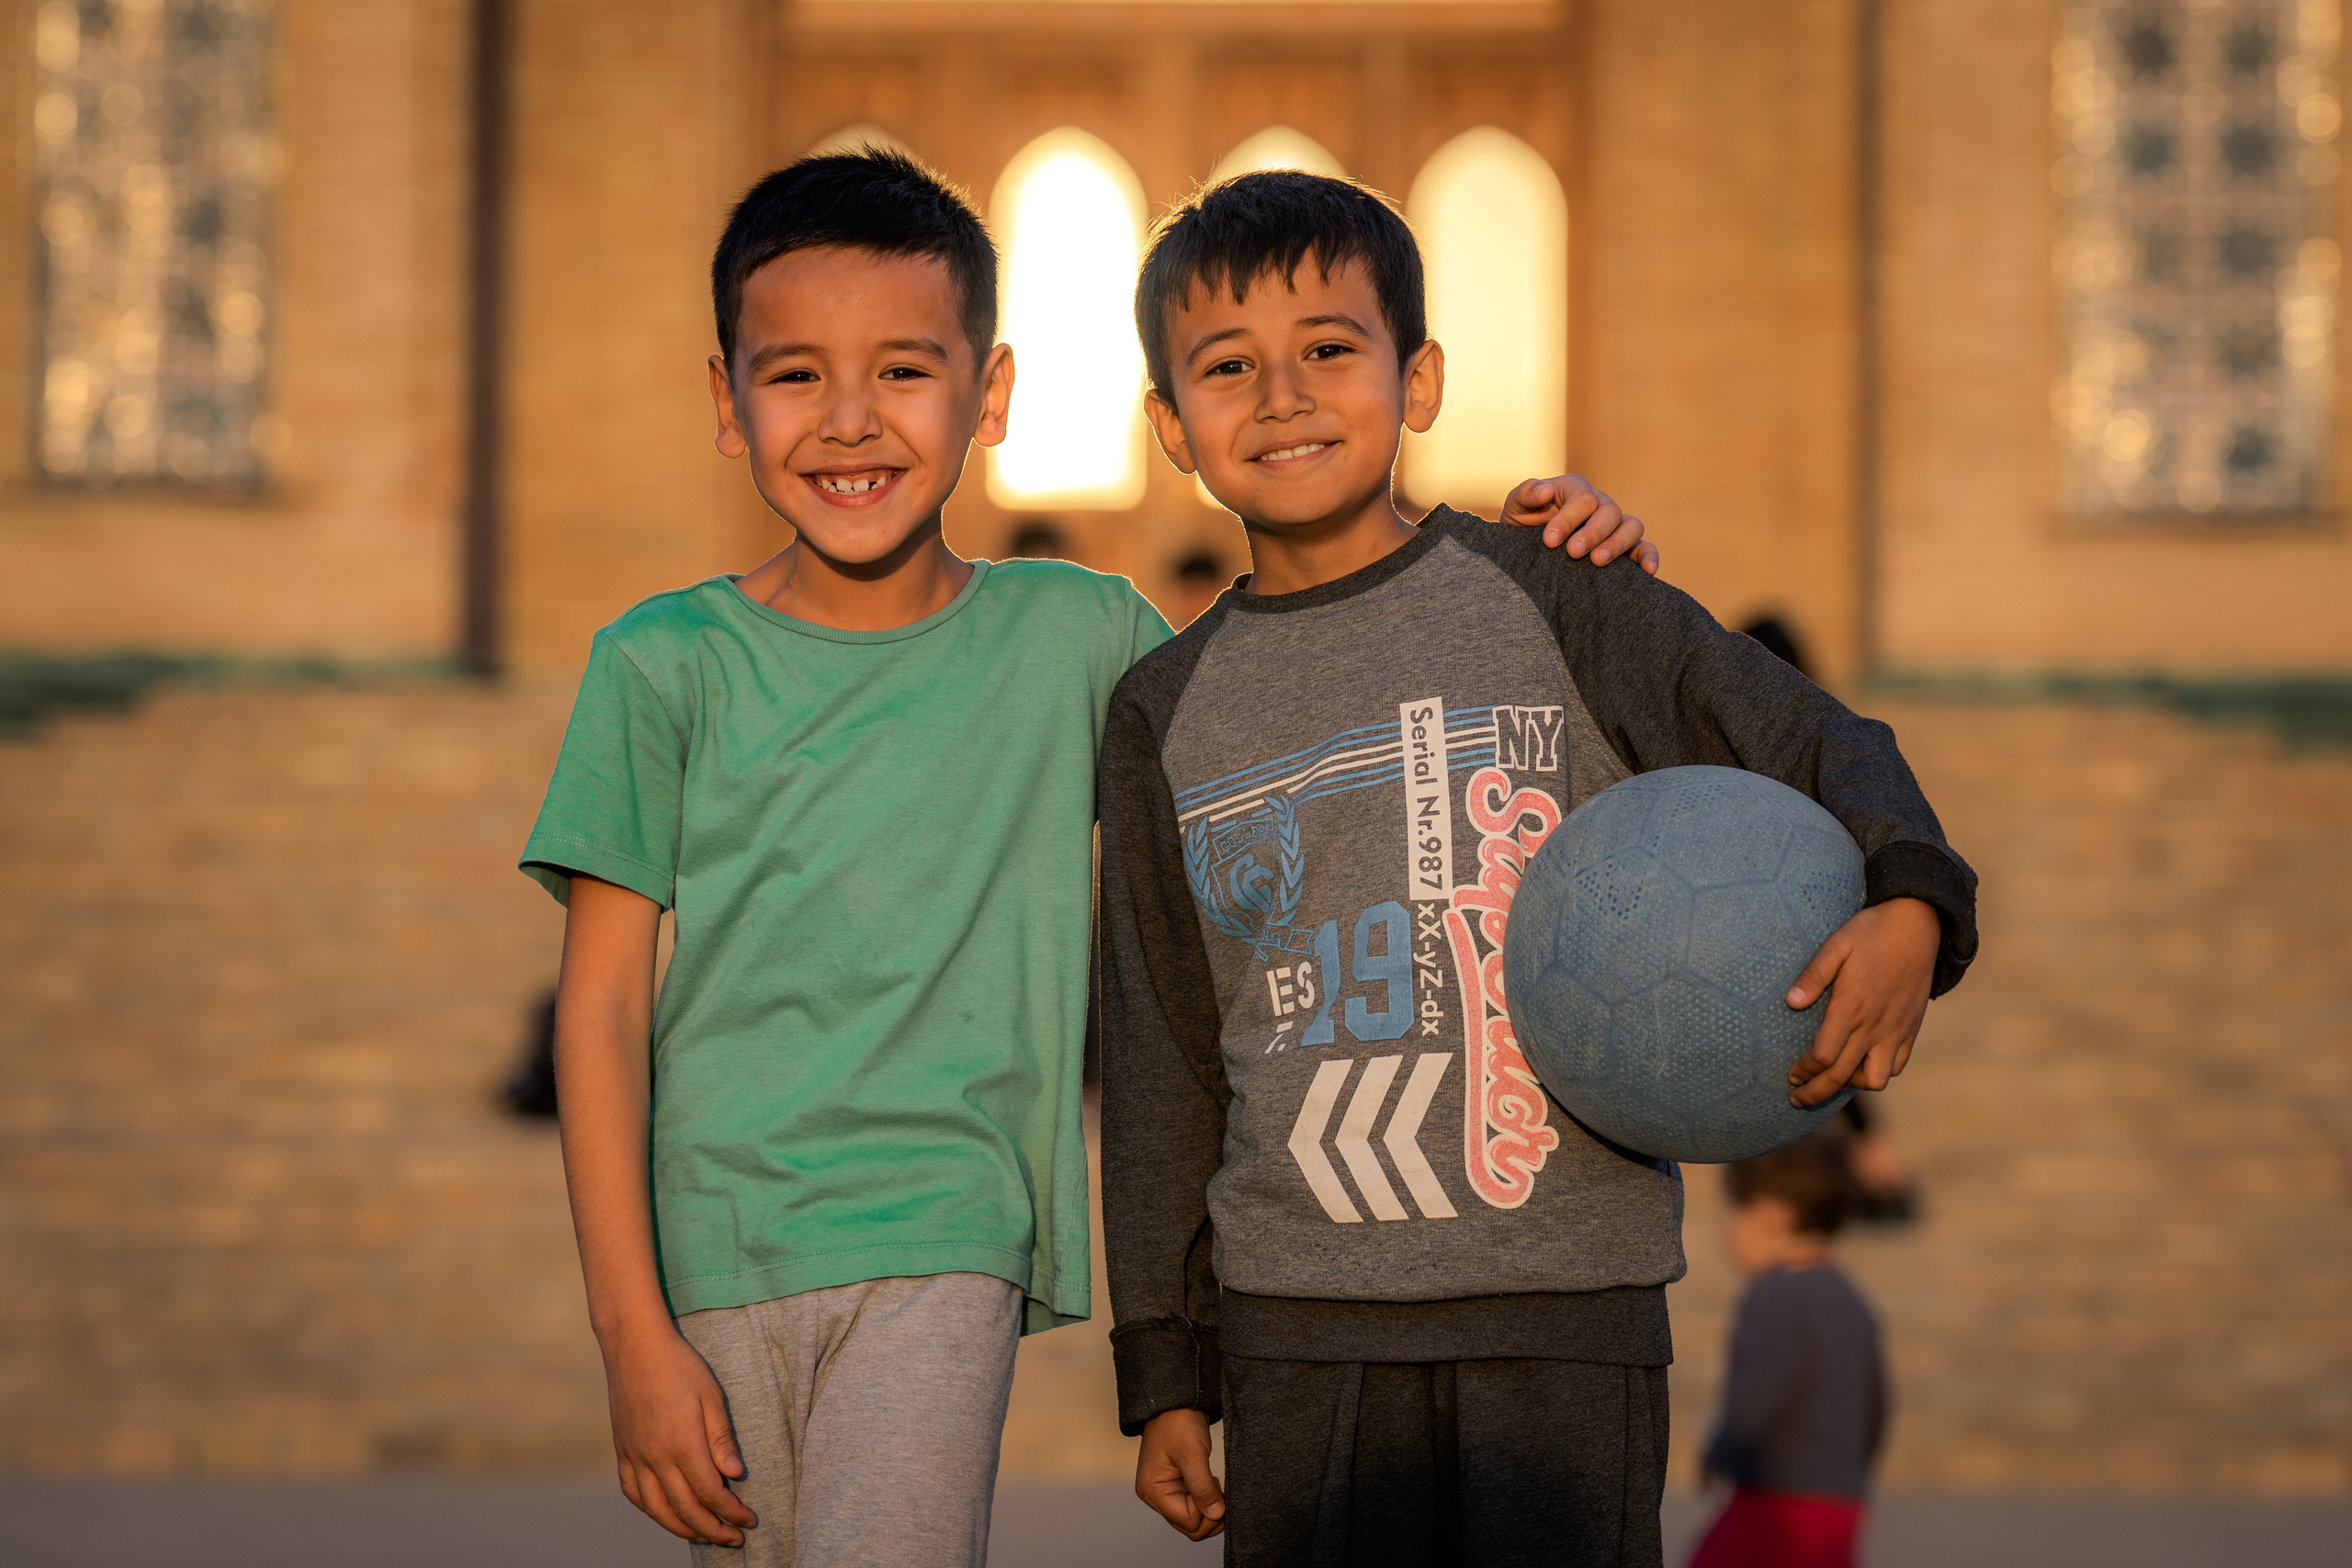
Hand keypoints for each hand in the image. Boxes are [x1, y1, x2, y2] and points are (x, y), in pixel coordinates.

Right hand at [604, 1326, 758, 1545]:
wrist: (634, 1345)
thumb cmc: (680, 1366)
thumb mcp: (711, 1395)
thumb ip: (722, 1438)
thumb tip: (735, 1476)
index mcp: (681, 1444)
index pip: (709, 1494)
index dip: (731, 1513)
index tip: (749, 1521)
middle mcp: (654, 1457)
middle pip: (684, 1510)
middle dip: (712, 1530)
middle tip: (734, 1540)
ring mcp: (633, 1456)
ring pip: (656, 1510)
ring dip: (682, 1529)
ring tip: (705, 1534)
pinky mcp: (621, 1451)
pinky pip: (633, 1493)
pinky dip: (651, 1511)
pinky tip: (666, 1514)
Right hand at [1136, 1408, 1225, 1540]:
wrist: (1174, 1401)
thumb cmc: (1178, 1423)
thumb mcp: (1192, 1454)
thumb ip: (1203, 1488)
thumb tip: (1217, 1515)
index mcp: (1153, 1491)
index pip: (1187, 1521)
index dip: (1207, 1509)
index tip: (1214, 1483)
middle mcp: (1155, 1497)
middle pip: (1189, 1527)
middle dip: (1210, 1515)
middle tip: (1221, 1489)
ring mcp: (1165, 1492)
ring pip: (1192, 1520)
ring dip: (1209, 1509)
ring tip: (1215, 1483)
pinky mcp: (1175, 1486)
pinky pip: (1193, 1506)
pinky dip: (1206, 1500)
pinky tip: (1211, 1483)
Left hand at [1500, 474, 1662, 573]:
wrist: (1524, 550)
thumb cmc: (1522, 523)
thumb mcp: (1516, 506)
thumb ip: (1526, 494)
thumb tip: (1546, 492)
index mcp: (1576, 489)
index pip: (1583, 499)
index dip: (1568, 519)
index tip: (1549, 542)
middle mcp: (1600, 504)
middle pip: (1609, 512)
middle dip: (1592, 533)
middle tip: (1573, 552)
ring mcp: (1614, 526)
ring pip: (1631, 527)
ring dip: (1617, 544)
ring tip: (1597, 562)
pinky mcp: (1624, 548)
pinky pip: (1643, 548)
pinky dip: (1648, 557)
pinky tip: (1646, 570)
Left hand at [1784, 897, 1941, 1106]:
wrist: (1918, 926)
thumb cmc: (1870, 933)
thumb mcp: (1835, 946)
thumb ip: (1812, 975)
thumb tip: (1790, 1002)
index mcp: (1851, 1009)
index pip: (1824, 1057)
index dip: (1805, 1071)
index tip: (1790, 1075)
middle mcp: (1875, 1026)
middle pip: (1843, 1076)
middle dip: (1816, 1093)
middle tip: (1797, 1100)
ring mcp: (1896, 1030)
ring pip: (1876, 1079)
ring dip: (1852, 1085)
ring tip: (1833, 1080)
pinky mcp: (1910, 1028)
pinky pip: (1897, 1065)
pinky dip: (1879, 1073)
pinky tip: (1862, 1065)